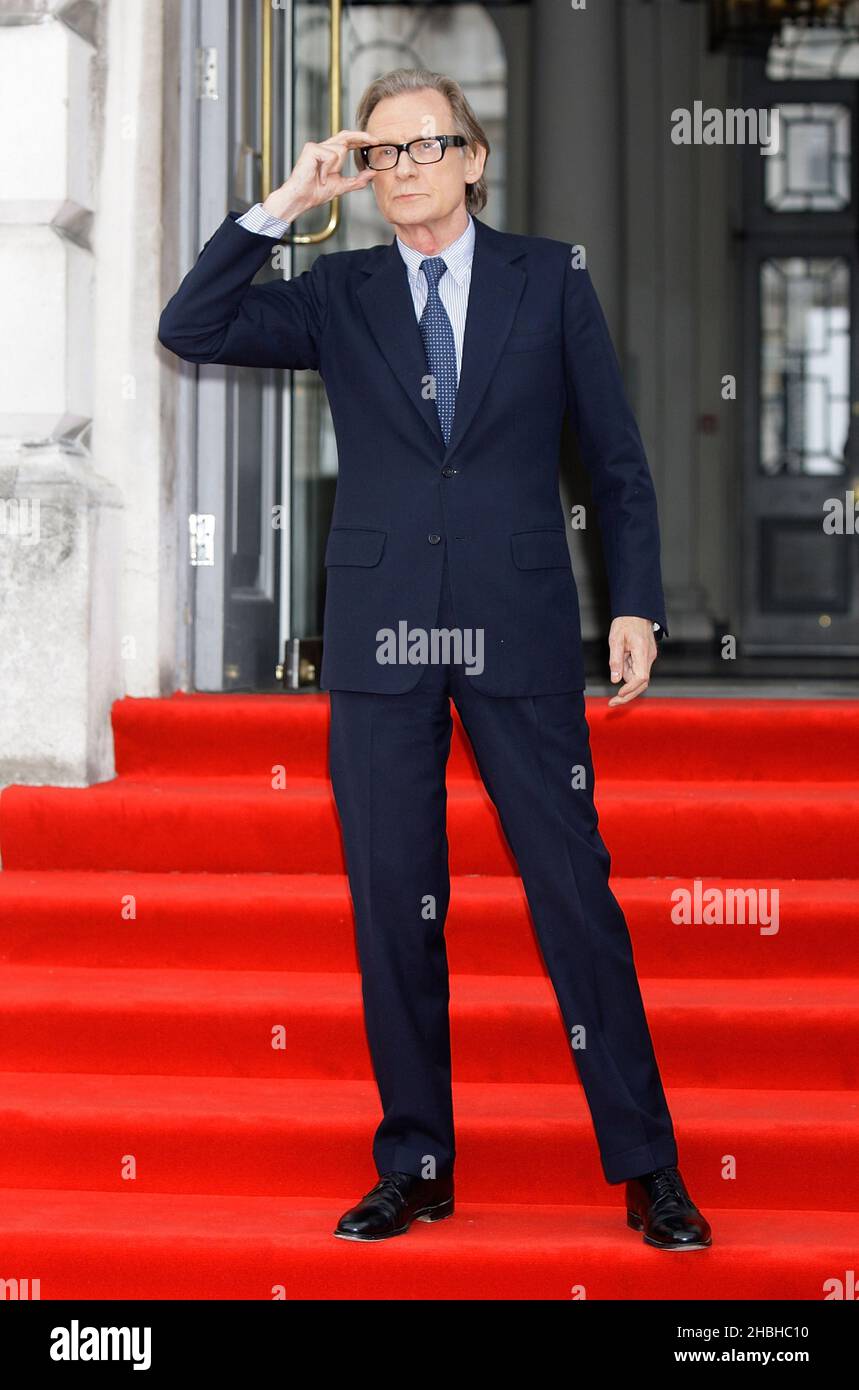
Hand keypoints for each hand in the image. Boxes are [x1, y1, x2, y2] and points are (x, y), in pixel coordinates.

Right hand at [262, 129, 378, 220]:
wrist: (301, 199)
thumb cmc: (315, 193)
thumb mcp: (342, 186)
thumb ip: (357, 180)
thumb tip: (372, 173)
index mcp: (329, 154)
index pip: (348, 141)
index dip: (361, 140)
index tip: (375, 141)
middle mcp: (323, 147)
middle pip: (346, 135)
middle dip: (362, 137)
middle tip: (376, 140)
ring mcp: (316, 146)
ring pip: (340, 149)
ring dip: (335, 167)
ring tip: (323, 178)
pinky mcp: (312, 149)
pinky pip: (331, 155)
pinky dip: (327, 170)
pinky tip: (319, 177)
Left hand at [607, 616, 657, 704]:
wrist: (636, 611)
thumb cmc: (625, 622)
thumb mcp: (615, 640)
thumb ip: (616, 661)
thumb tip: (615, 679)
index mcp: (642, 652)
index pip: (641, 679)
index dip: (630, 690)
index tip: (618, 695)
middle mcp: (649, 657)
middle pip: (642, 683)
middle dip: (627, 695)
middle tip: (612, 703)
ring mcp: (649, 657)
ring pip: (637, 677)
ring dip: (625, 677)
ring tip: (617, 656)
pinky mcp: (646, 657)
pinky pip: (637, 670)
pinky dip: (627, 671)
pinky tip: (622, 657)